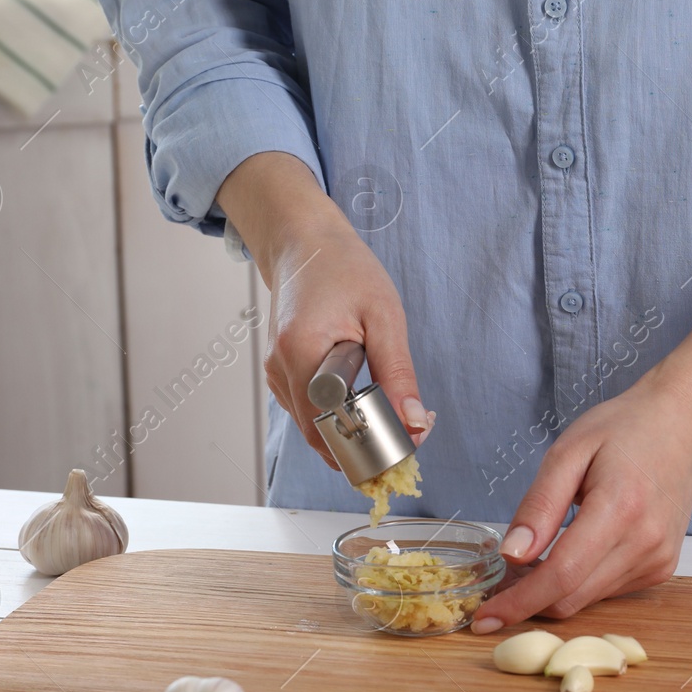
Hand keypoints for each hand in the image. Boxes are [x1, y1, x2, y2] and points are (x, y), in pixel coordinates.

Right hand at [217, 153, 430, 466]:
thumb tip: (414, 424)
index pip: (329, 428)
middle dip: (364, 447)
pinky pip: (311, 413)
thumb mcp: (384, 316)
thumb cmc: (345, 270)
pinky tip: (368, 402)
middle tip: (409, 436)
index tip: (407, 445)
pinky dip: (340, 418)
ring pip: (315, 429)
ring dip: (353, 434)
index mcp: (301, 351)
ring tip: (395, 413)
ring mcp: (276, 374)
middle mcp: (280, 369)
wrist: (306, 244)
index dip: (367, 446)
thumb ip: (397, 374)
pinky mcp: (282, 374)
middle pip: (320, 436)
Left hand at [469, 266, 691, 630]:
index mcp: (620, 509)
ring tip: (538, 555)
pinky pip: (608, 590)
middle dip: (529, 600)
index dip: (519, 602)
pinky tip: (575, 550)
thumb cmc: (624, 429)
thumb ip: (539, 506)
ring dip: (554, 591)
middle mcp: (645, 543)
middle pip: (572, 597)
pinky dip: (581, 581)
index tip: (484, 619)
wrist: (683, 425)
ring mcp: (658, 559)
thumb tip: (511, 555)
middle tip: (499, 580)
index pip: (561, 575)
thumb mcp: (568, 451)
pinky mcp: (662, 567)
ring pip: (588, 600)